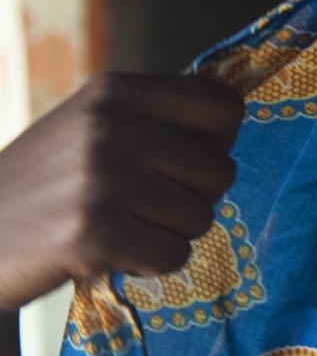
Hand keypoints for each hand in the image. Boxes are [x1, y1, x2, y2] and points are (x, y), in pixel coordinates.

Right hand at [0, 72, 244, 311]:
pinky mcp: (94, 232)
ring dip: (168, 233)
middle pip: (221, 170)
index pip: (224, 107)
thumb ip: (154, 116)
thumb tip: (232, 117)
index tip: (180, 160)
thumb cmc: (45, 183)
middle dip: (192, 197)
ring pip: (200, 217)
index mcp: (116, 91)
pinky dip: (149, 264)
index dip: (214, 142)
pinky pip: (174, 255)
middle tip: (143, 205)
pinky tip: (111, 252)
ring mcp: (101, 179)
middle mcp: (111, 127)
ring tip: (121, 226)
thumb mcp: (91, 125)